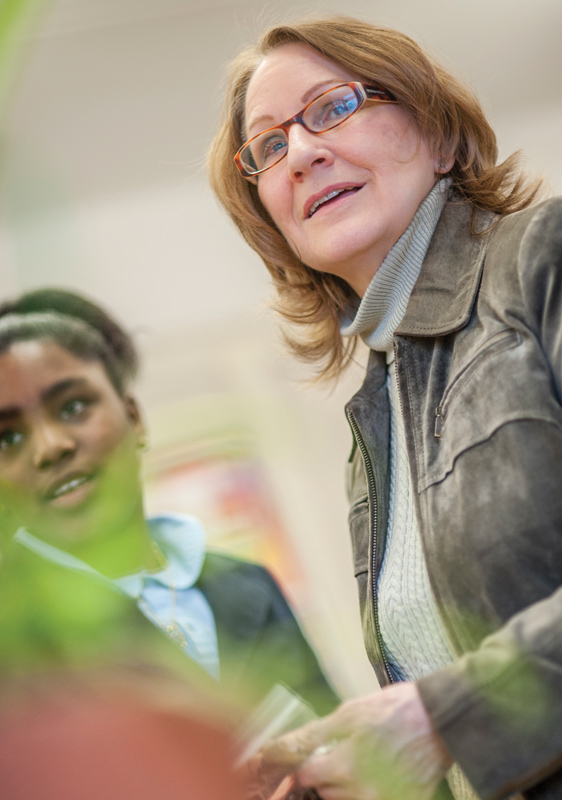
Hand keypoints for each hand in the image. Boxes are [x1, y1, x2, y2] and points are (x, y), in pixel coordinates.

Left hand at [253, 682, 452, 799]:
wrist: (439, 719)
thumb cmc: (394, 710)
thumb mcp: (349, 713)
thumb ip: (316, 734)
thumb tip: (289, 745)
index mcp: (346, 767)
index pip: (306, 777)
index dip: (305, 764)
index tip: (310, 757)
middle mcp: (362, 792)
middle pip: (326, 791)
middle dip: (326, 774)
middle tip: (341, 753)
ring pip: (347, 799)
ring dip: (346, 785)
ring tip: (361, 761)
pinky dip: (368, 790)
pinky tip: (378, 771)